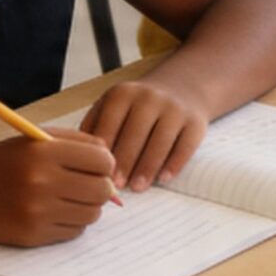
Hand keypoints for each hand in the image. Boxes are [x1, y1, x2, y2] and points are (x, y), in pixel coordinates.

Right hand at [0, 132, 118, 245]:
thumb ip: (75, 142)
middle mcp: (42, 182)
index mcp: (43, 151)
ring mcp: (38, 212)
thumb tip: (111, 161)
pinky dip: (71, 222)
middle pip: (102, 190)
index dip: (104, 162)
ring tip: (68, 196)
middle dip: (101, 186)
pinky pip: (74, 232)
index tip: (97, 165)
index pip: (101, 159)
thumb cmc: (1, 162)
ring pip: (92, 213)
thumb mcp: (34, 139)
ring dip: (87, 206)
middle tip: (87, 183)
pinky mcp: (34, 236)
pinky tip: (54, 211)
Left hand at [79, 79, 209, 191]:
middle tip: (116, 186)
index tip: (97, 173)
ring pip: (160, 141)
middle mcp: (150, 97)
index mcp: (123, 94)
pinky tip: (164, 179)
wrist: (182, 87)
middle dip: (125, 162)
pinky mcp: (195, 121)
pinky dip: (174, 163)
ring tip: (137, 188)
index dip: (104, 151)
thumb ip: (95, 126)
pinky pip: (185, 145)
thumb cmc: (137, 105)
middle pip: (135, 134)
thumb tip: (79, 158)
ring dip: (147, 167)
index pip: (110, 124)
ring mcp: (175, 108)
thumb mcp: (113, 104)